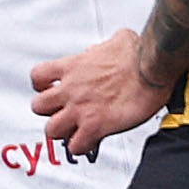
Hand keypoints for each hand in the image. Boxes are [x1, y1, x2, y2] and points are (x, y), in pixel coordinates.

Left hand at [29, 26, 167, 156]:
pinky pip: (76, 146)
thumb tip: (100, 52)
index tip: (50, 89)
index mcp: (72, 67)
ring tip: (73, 131)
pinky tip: (90, 142)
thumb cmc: (137, 55)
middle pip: (38, 107)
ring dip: (61, 132)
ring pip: (51, 130)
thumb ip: (100, 49)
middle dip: (48, 112)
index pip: (38, 76)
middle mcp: (71, 89)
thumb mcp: (114, 41)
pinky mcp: (96, 126)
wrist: (150, 69)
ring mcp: (81, 109)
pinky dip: (80, 147)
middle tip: (62, 113)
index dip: (41, 86)